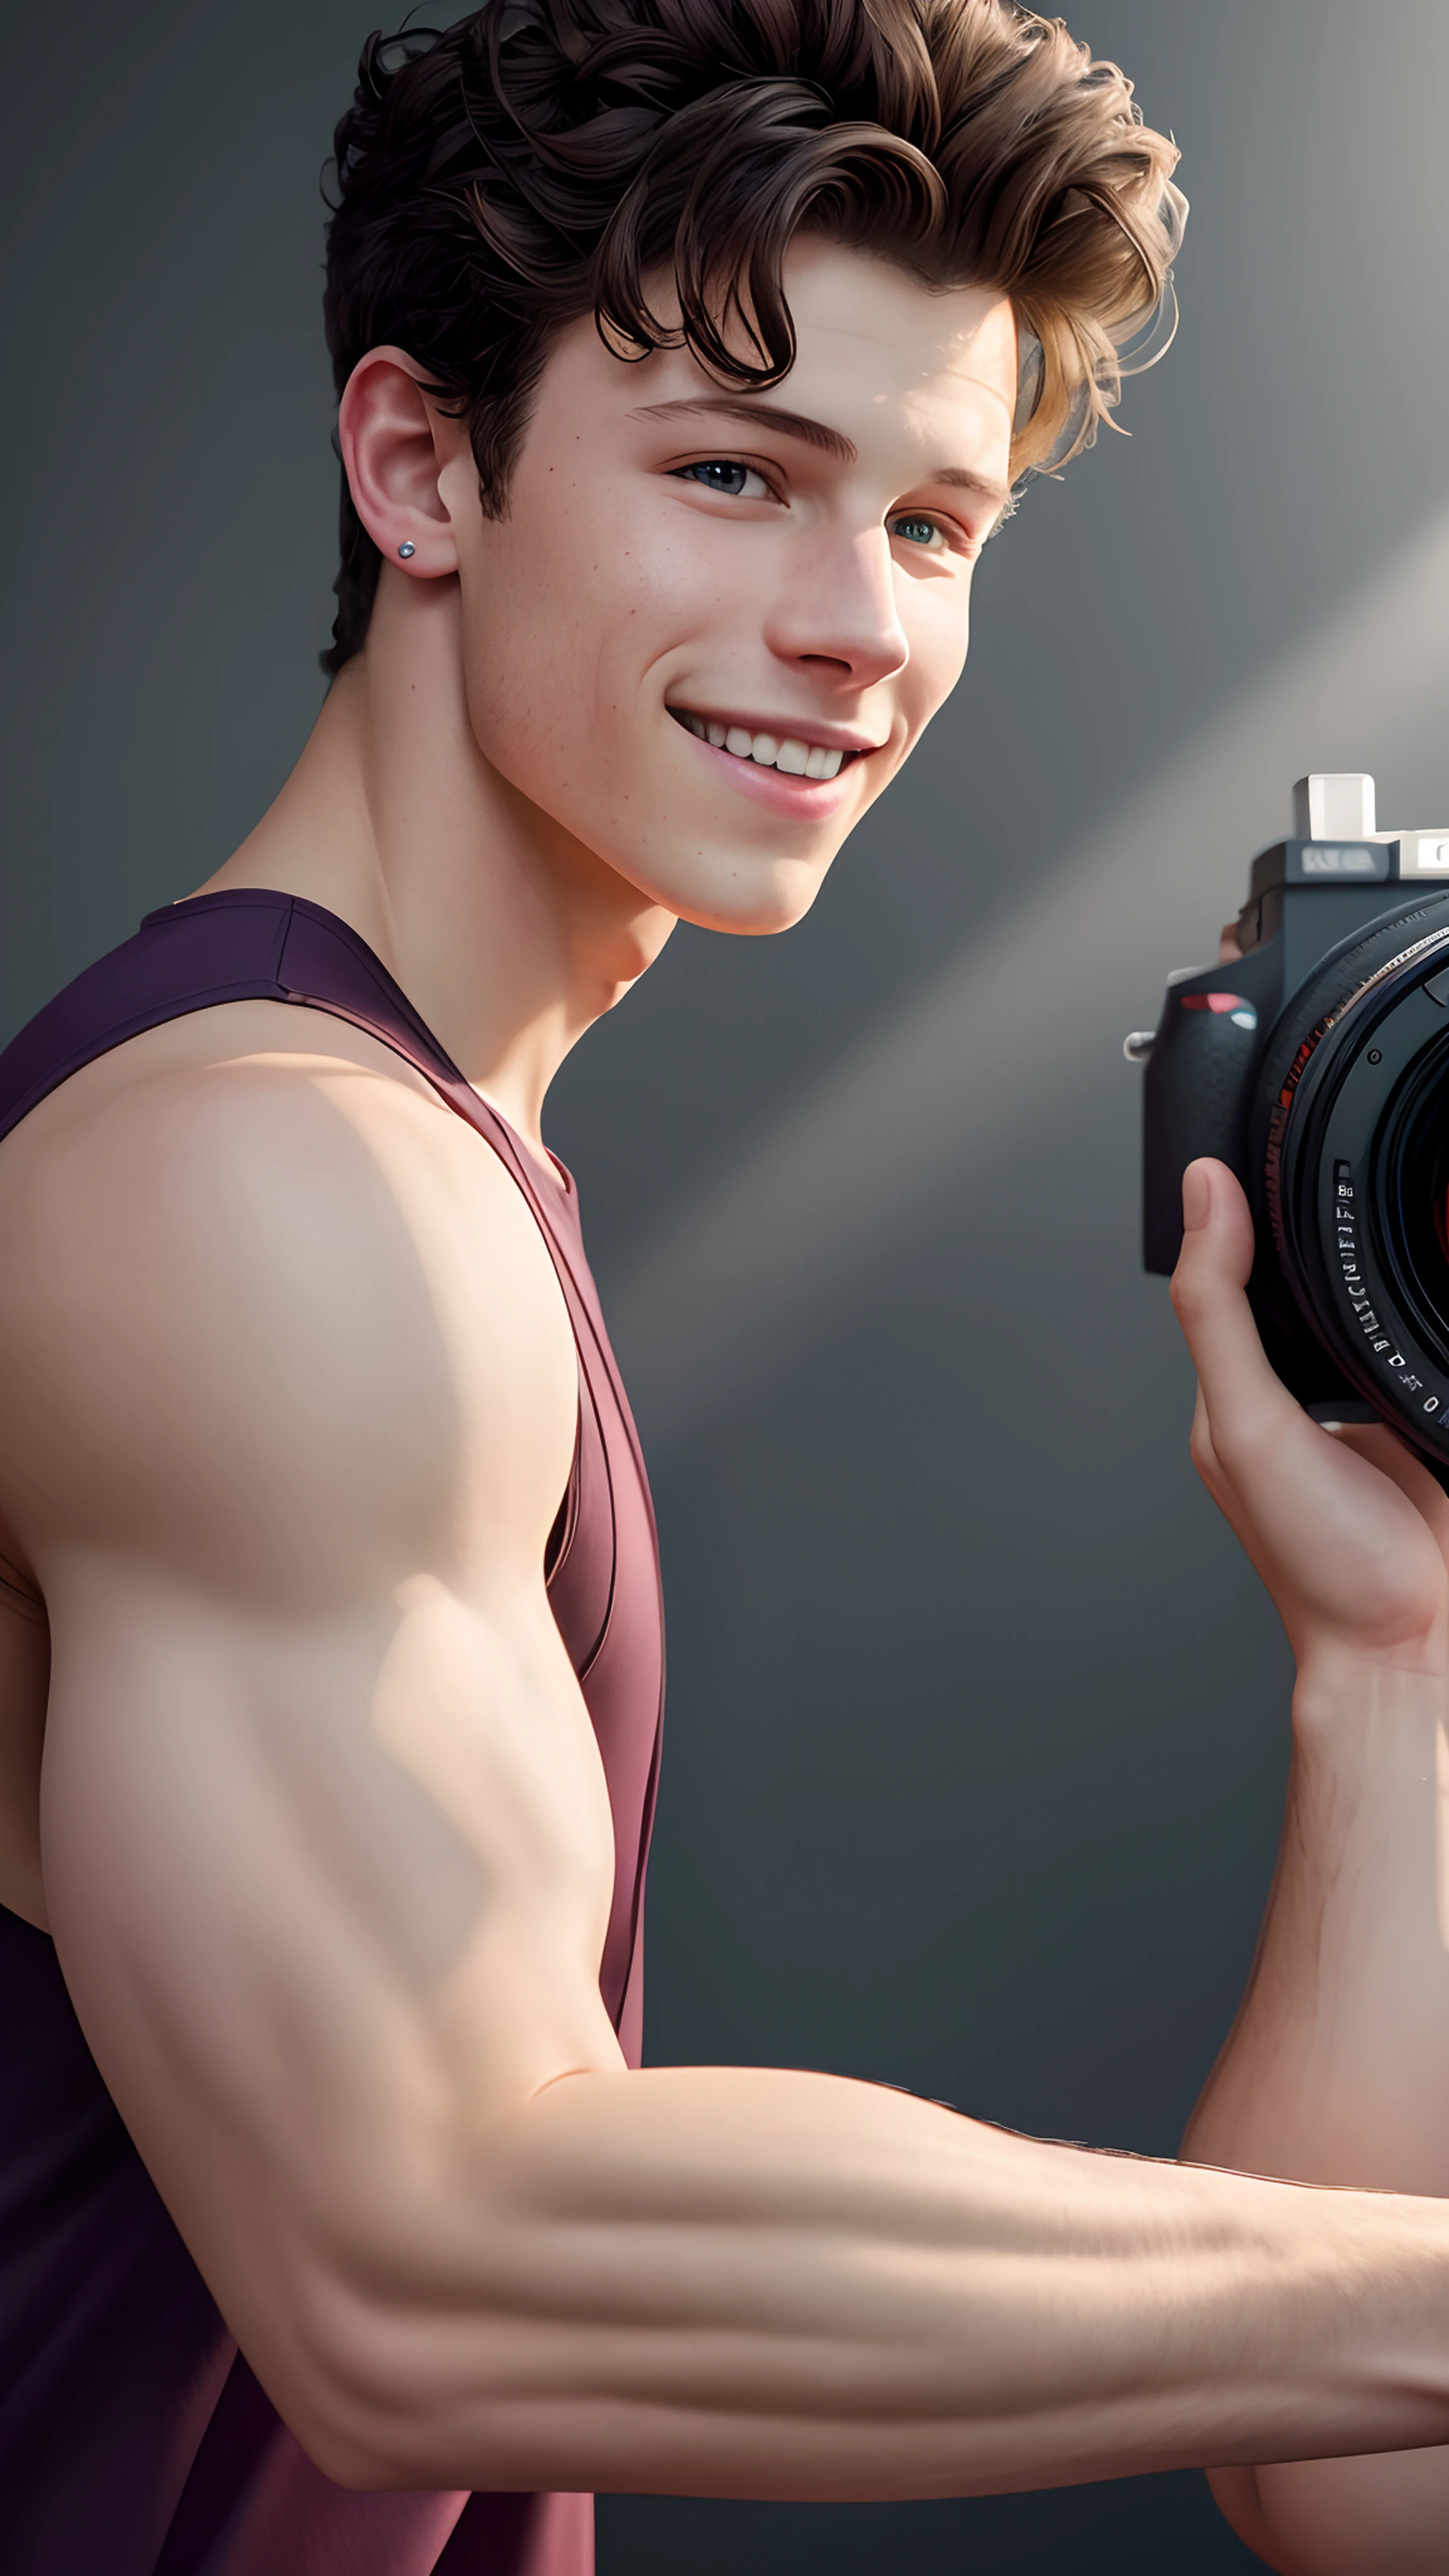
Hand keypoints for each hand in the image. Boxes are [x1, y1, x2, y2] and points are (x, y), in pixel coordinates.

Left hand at [1170, 1159, 1448, 1677]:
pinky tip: (1438, 1296)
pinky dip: (1428, 1317)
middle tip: (1339, 1171)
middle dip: (1327, 1234)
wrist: (1407, 1641)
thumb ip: (1219, 1312)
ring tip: (1402, 1228)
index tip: (1263, 1139)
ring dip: (1385, 1272)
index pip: (1231, 1274)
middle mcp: (1295, 1393)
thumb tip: (1203, 1199)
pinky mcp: (1417, 1419)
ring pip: (1368, 1307)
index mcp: (1238, 1391)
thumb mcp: (1247, 1422)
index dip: (1242, 1209)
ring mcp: (1361, 1406)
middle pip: (1307, 1282)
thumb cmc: (1316, 1562)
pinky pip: (1420, 1347)